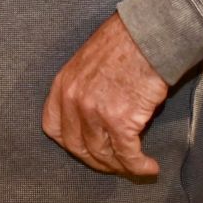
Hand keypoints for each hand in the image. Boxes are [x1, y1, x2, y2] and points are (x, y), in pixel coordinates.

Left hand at [42, 13, 168, 178]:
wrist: (149, 34)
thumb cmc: (126, 43)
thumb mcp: (88, 62)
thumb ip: (83, 89)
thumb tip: (95, 118)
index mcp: (62, 84)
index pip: (52, 128)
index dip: (69, 145)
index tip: (86, 151)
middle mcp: (73, 100)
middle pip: (77, 147)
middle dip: (97, 161)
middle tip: (116, 165)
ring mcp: (94, 111)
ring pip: (102, 155)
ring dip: (120, 167)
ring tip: (136, 168)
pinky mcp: (119, 119)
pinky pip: (127, 155)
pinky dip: (139, 167)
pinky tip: (150, 168)